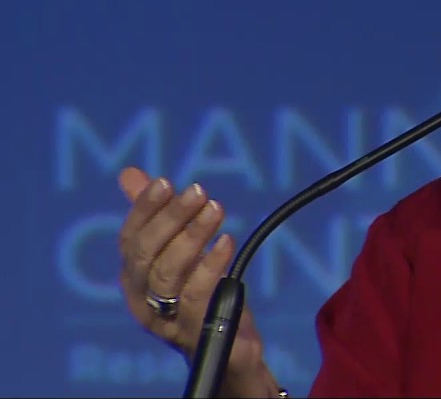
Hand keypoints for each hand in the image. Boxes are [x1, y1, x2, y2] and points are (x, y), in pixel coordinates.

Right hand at [117, 167, 269, 392]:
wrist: (229, 347)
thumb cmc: (200, 293)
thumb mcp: (178, 252)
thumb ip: (156, 215)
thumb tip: (129, 174)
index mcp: (133, 278)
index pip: (130, 239)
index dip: (145, 210)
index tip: (166, 182)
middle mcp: (142, 300)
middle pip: (146, 256)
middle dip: (170, 219)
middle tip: (198, 191)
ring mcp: (166, 319)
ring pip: (168, 274)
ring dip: (192, 237)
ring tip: (215, 209)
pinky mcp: (196, 331)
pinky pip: (197, 296)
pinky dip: (211, 265)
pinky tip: (226, 241)